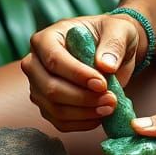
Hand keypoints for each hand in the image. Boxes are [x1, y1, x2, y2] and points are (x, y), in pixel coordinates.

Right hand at [21, 14, 145, 131]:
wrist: (113, 52)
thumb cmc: (112, 35)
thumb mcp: (119, 31)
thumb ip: (113, 44)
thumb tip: (106, 66)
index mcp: (47, 38)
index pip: (54, 60)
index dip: (77, 75)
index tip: (102, 84)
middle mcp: (36, 63)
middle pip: (50, 88)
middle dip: (82, 98)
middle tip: (110, 99)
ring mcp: (39, 87)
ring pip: (55, 109)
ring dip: (84, 113)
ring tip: (110, 107)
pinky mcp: (48, 106)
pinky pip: (60, 122)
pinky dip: (82, 123)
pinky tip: (101, 116)